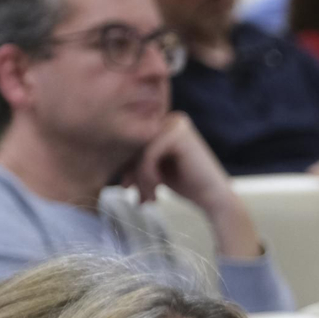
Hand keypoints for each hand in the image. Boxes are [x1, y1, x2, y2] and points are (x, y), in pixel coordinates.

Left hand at [125, 113, 260, 257]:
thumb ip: (136, 155)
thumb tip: (103, 151)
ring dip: (140, 178)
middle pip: (135, 144)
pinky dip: (148, 175)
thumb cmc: (186, 184)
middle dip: (132, 174)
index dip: (127, 166)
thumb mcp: (155, 167)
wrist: (214, 198)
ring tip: (147, 198)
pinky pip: (148, 154)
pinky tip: (158, 190)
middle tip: (138, 198)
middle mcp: (172, 119)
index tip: (128, 189)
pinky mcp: (179, 134)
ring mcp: (177, 124)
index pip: (133, 141)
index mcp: (166, 123)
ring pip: (140, 150)